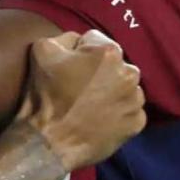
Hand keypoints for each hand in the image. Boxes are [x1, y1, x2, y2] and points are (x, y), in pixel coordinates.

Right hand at [18, 30, 145, 170]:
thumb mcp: (42, 50)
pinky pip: (129, 111)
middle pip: (112, 63)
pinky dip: (117, 113)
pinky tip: (99, 118)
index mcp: (109, 52)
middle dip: (98, 70)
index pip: (93, 40)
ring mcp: (136, 100)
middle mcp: (130, 73)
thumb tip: (77, 43)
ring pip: (123, 86)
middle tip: (78, 86)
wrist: (51, 141)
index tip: (67, 67)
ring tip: (89, 104)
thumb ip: (63, 37)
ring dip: (110, 91)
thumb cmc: (46, 94)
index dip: (77, 52)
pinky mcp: (137, 123)